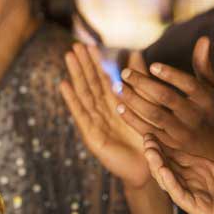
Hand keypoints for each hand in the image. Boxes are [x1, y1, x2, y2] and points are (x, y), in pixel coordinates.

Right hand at [60, 44, 149, 188]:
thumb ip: (140, 81)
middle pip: (90, 83)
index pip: (102, 78)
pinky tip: (64, 85)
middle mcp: (102, 111)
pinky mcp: (92, 135)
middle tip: (75, 45)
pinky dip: (72, 99)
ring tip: (69, 57)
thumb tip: (136, 53)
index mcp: (114, 104)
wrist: (148, 168)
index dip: (95, 62)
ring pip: (84, 93)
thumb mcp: (146, 106)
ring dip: (76, 74)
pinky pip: (81, 114)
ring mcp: (95, 122)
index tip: (89, 45)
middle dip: (82, 64)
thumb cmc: (147, 139)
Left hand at [119, 37, 213, 162]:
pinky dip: (131, 120)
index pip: (188, 84)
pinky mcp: (170, 145)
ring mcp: (181, 132)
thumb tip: (204, 39)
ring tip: (117, 87)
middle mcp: (194, 116)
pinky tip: (119, 107)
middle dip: (143, 83)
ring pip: (153, 114)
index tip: (152, 65)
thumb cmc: (212, 111)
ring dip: (133, 100)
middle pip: (166, 97)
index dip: (170, 74)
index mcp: (206, 99)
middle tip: (124, 73)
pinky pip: (147, 130)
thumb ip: (205, 66)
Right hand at [144, 108, 213, 213]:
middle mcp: (197, 182)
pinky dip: (169, 182)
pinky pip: (179, 194)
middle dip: (156, 152)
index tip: (152, 130)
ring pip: (169, 179)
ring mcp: (196, 196)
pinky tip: (162, 169)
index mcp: (205, 169)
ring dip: (157, 165)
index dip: (164, 144)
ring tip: (150, 149)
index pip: (178, 154)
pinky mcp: (198, 209)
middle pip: (169, 165)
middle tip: (146, 137)